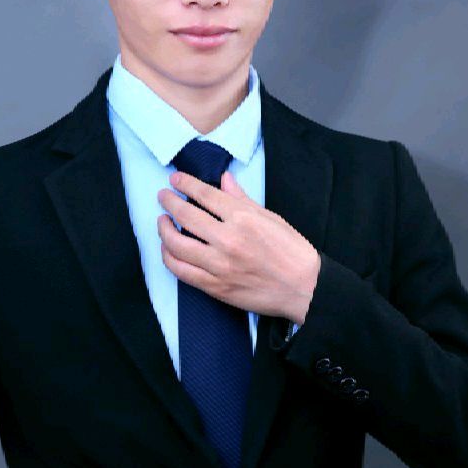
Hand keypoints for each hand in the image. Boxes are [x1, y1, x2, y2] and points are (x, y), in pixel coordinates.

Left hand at [157, 170, 320, 325]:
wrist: (304, 288)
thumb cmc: (292, 251)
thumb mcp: (270, 217)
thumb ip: (242, 199)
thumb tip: (224, 179)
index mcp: (243, 218)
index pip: (205, 195)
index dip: (185, 184)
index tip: (175, 179)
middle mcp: (228, 240)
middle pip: (185, 215)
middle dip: (169, 202)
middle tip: (163, 196)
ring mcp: (219, 265)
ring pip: (176, 244)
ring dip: (164, 229)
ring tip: (162, 221)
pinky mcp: (215, 286)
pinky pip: (181, 271)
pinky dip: (169, 257)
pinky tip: (168, 249)